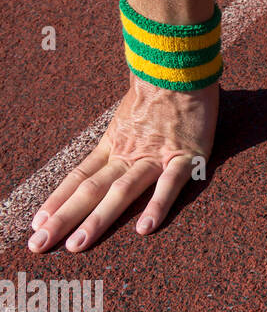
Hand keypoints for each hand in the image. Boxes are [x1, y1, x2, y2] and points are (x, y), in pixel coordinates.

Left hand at [28, 78, 217, 252]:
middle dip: (63, 219)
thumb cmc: (159, 87)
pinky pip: (170, 185)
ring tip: (77, 245)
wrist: (181, 66)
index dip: (56, 201)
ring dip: (98, 220)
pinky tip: (144, 229)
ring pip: (122, 192)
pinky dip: (157, 206)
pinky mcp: (185, 156)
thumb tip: (110, 150)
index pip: (78, 178)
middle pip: (90, 190)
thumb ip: (122, 135)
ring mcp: (155, 156)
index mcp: (114, 144)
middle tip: (38, 245)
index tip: (36, 224)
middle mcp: (128, 154)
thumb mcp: (128, 115)